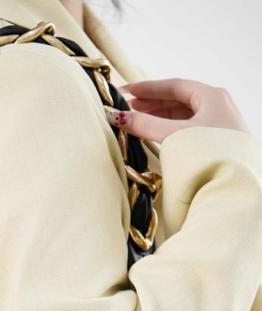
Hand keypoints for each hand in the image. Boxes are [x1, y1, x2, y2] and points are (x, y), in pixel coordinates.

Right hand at [105, 78, 249, 142]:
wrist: (231, 184)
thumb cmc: (208, 155)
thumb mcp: (174, 136)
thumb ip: (146, 125)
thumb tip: (120, 118)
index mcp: (212, 96)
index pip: (175, 86)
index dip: (149, 88)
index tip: (128, 91)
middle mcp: (218, 106)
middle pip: (179, 99)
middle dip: (153, 103)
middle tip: (130, 107)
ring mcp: (219, 124)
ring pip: (184, 115)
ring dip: (160, 116)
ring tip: (139, 120)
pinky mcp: (217, 142)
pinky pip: (189, 128)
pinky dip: (170, 129)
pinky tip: (158, 134)